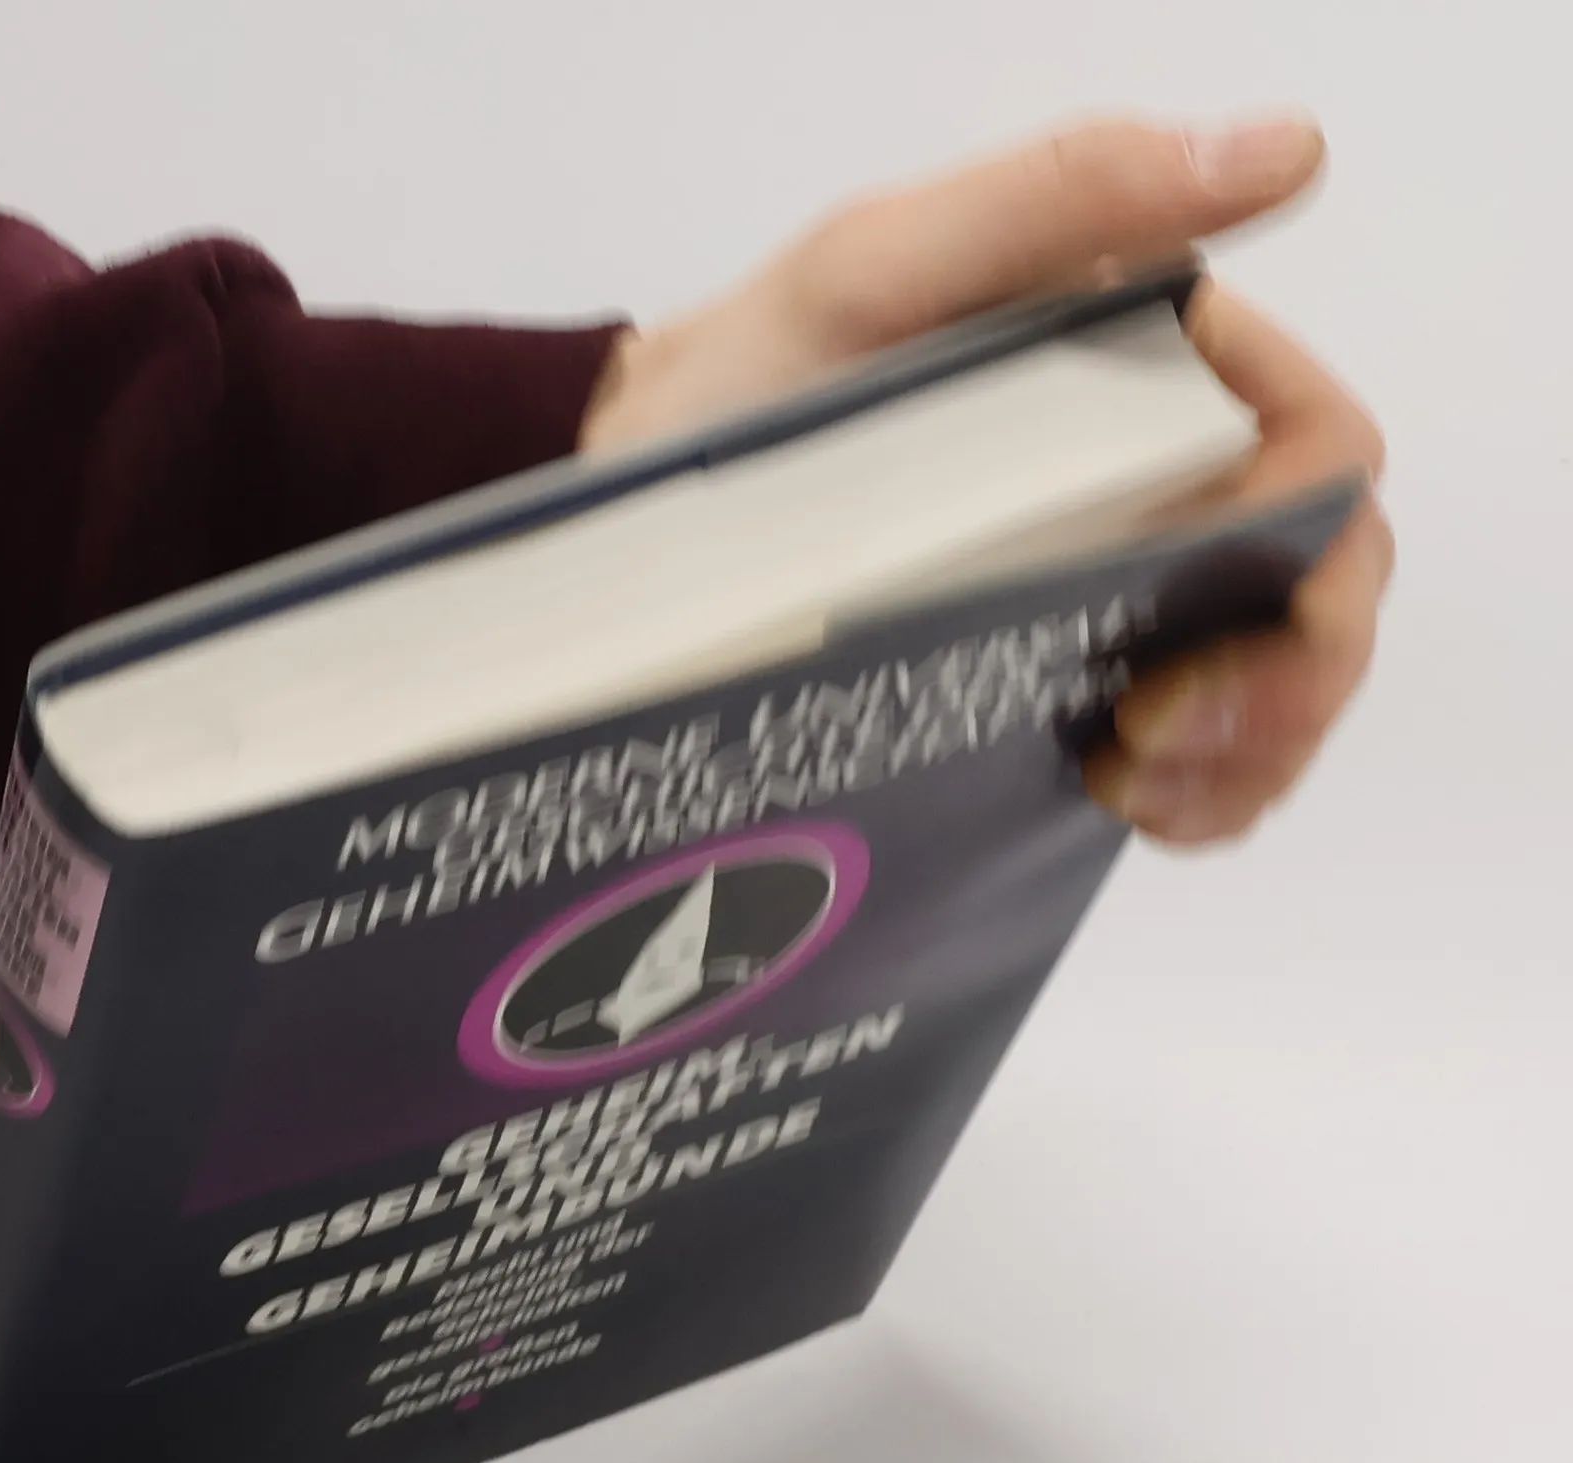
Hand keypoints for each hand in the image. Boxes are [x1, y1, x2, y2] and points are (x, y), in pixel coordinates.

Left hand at [579, 117, 1392, 847]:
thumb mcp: (879, 273)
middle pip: (1319, 580)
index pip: (1316, 453)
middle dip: (1278, 685)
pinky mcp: (1075, 663)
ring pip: (1276, 673)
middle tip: (1148, 743)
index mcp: (1156, 367)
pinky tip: (1121, 802)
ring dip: (1244, 752)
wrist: (650, 518)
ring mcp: (1126, 576)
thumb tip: (1282, 153)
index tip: (1178, 655)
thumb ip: (1062, 199)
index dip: (1298, 558)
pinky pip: (1200, 742)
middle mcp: (1166, 471)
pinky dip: (1199, 790)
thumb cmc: (754, 384)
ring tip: (1127, 785)